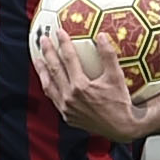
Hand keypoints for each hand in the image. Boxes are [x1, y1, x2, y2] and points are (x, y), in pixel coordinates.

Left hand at [34, 26, 143, 142]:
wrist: (121, 128)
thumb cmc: (121, 101)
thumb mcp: (117, 77)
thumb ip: (108, 55)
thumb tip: (101, 35)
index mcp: (80, 86)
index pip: (68, 59)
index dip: (63, 43)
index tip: (59, 31)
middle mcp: (69, 97)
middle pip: (54, 70)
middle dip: (47, 52)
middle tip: (43, 40)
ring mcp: (66, 108)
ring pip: (49, 86)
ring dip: (43, 71)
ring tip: (38, 59)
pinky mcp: (66, 116)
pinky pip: (54, 98)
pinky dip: (49, 87)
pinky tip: (48, 80)